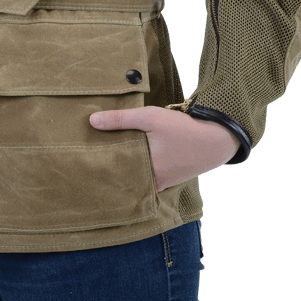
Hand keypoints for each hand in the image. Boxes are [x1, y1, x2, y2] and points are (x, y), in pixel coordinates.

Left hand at [90, 106, 240, 190]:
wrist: (216, 140)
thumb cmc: (182, 129)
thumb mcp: (149, 117)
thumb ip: (120, 120)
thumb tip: (92, 121)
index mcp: (146, 172)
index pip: (115, 177)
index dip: (100, 172)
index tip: (84, 166)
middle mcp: (154, 183)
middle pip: (125, 180)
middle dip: (110, 173)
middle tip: (89, 166)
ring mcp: (163, 182)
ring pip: (137, 180)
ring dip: (125, 171)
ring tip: (104, 162)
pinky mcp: (171, 177)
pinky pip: (149, 178)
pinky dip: (139, 171)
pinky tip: (131, 161)